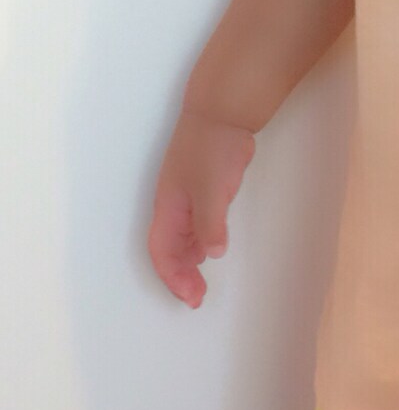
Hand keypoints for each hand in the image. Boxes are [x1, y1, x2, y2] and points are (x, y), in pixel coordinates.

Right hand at [147, 108, 255, 308]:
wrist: (225, 112)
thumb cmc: (212, 148)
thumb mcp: (212, 189)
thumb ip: (211, 223)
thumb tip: (213, 254)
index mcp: (169, 205)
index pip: (162, 250)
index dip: (173, 277)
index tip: (190, 297)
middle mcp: (175, 203)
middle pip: (170, 248)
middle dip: (180, 275)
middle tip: (197, 297)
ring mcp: (189, 194)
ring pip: (183, 235)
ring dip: (190, 260)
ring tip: (201, 282)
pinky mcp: (206, 185)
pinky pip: (198, 222)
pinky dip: (202, 239)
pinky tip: (211, 248)